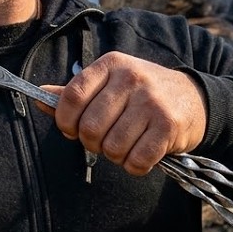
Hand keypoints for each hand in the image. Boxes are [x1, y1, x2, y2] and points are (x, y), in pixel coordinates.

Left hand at [37, 51, 206, 175]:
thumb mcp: (109, 84)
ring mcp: (152, 101)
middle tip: (104, 140)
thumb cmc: (141, 94)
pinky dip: (135, 166)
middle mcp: (132, 78)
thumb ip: (75, 93)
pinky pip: (137, 160)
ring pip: (112, 147)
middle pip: (90, 127)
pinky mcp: (169, 125)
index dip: (65, 121)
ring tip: (126, 145)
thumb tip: (39, 97)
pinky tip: (142, 154)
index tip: (71, 130)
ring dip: (115, 155)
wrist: (193, 98)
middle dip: (92, 143)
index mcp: (111, 65)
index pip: (72, 96)